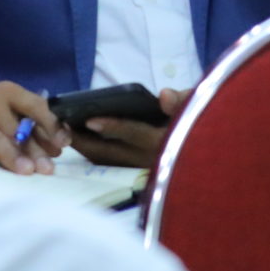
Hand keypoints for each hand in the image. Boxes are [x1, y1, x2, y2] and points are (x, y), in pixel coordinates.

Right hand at [0, 80, 65, 174]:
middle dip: (33, 149)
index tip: (63, 143)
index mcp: (9, 92)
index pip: (35, 106)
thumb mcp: (7, 108)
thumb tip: (58, 146)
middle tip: (47, 168)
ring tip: (27, 171)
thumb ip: (32, 124)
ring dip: (12, 156)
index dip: (51, 125)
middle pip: (16, 129)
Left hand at [65, 88, 187, 168]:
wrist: (205, 156)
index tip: (90, 120)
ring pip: (107, 162)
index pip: (135, 134)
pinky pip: (110, 165)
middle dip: (86, 141)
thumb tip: (164, 94)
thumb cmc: (199, 121)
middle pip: (111, 153)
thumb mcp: (197, 106)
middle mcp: (151, 161)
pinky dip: (95, 154)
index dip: (113, 126)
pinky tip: (83, 141)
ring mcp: (143, 171)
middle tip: (64, 125)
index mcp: (165, 142)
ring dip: (86, 149)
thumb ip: (182, 100)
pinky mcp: (137, 175)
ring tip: (68, 132)